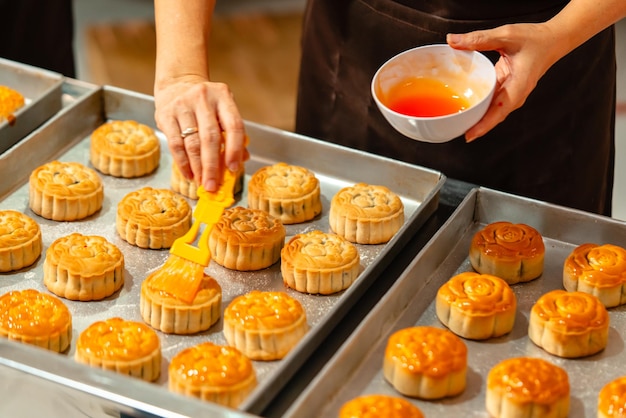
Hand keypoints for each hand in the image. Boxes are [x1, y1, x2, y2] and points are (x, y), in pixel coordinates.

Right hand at [154, 75, 248, 191]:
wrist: (178, 83)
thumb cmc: (206, 104)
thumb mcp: (223, 111)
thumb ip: (232, 134)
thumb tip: (241, 161)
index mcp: (223, 96)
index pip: (233, 126)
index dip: (235, 149)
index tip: (233, 169)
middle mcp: (203, 98)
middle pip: (210, 138)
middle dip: (212, 166)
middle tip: (213, 185)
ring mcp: (183, 105)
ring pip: (192, 143)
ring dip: (197, 167)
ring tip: (202, 182)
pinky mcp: (166, 114)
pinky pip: (175, 144)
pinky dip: (183, 163)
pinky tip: (189, 174)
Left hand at [447, 23, 559, 141]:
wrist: (553, 40)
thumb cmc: (534, 39)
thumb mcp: (506, 35)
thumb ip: (478, 39)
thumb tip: (452, 41)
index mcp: (519, 85)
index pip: (500, 110)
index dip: (484, 124)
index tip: (469, 134)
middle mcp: (516, 94)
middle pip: (493, 116)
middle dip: (475, 125)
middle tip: (453, 130)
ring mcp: (512, 94)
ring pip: (492, 111)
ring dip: (476, 117)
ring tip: (455, 123)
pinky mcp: (507, 90)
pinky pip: (492, 102)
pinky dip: (479, 105)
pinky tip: (465, 107)